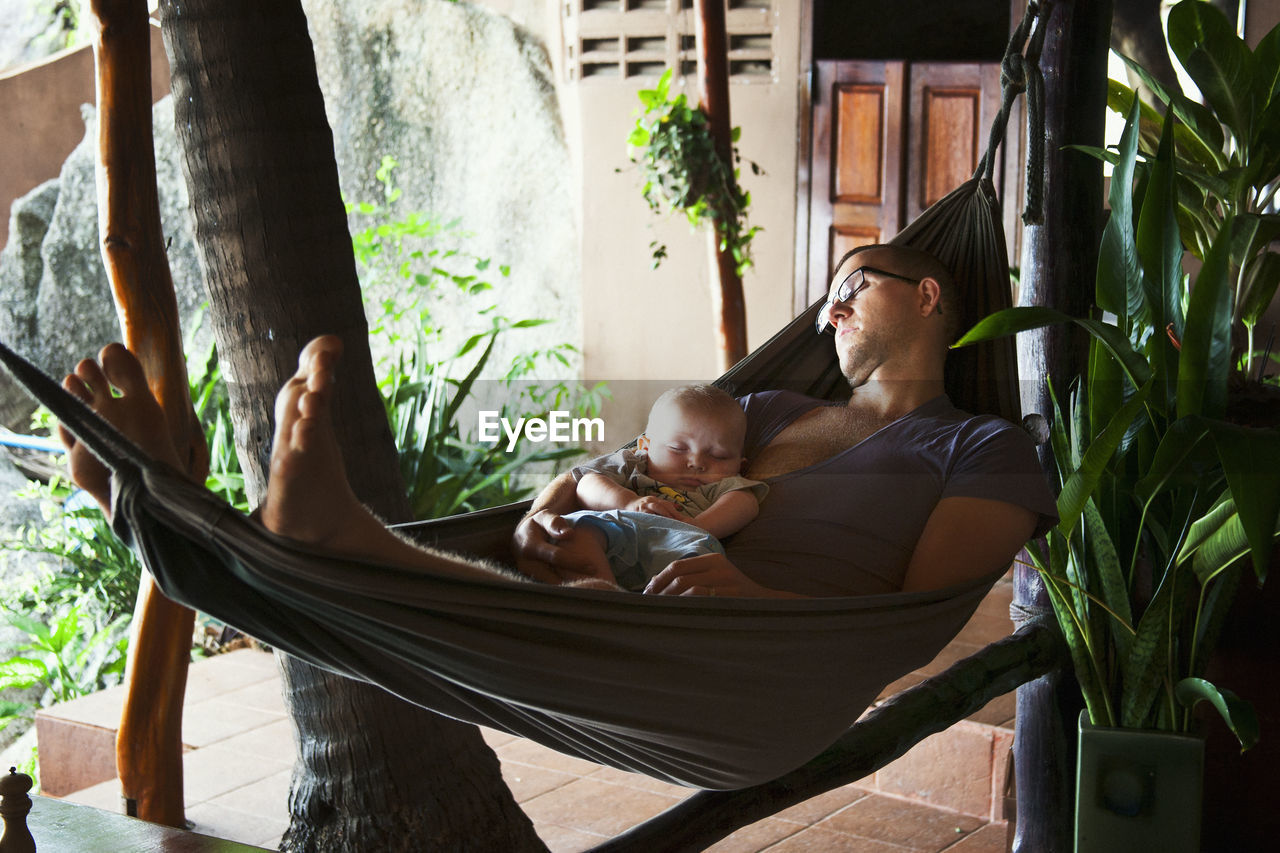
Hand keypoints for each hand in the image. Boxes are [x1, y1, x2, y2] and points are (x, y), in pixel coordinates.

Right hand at [513, 510, 608, 584]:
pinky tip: (578, 592)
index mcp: (530, 547)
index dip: (575, 562)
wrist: (521, 536)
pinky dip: (563, 592)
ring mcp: (527, 576)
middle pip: (553, 579)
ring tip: (588, 591)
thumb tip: (568, 534)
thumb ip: (554, 523)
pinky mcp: (531, 582)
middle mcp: (526, 565)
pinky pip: (548, 590)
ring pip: (550, 588)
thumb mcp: (544, 517)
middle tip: (595, 587)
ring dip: (568, 591)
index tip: (593, 567)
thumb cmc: (537, 525)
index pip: (557, 557)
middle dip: (573, 584)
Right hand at [625, 495, 683, 519]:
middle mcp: (650, 501)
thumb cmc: (643, 505)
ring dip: (662, 514)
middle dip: (669, 513)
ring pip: (655, 508)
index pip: (666, 504)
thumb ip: (664, 505)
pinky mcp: (638, 512)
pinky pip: (646, 515)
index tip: (682, 519)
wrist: (627, 502)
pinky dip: (652, 518)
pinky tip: (656, 523)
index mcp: (655, 499)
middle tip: (677, 521)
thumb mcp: (654, 502)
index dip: (674, 511)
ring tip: (669, 521)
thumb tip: (679, 507)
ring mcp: (644, 506)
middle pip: (661, 506)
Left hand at [644, 553, 774, 597]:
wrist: (765, 603)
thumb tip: (656, 582)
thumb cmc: (734, 593)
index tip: (648, 591)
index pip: (678, 566)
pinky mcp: (729, 597)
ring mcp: (725, 583)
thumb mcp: (715, 576)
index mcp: (713, 559)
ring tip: (661, 609)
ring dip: (670, 600)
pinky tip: (677, 614)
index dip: (659, 579)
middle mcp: (719, 567)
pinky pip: (700, 601)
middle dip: (661, 591)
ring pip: (688, 589)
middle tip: (650, 603)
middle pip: (680, 577)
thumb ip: (692, 575)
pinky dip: (684, 607)